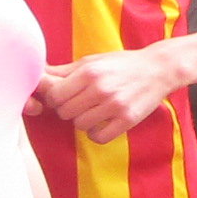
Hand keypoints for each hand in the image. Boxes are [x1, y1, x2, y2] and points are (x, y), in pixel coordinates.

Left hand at [40, 44, 188, 144]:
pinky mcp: (127, 119)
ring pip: (79, 125)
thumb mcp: (93, 61)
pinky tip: (102, 124)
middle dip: (68, 110)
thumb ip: (65, 71)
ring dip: (82, 121)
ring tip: (93, 111)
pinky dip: (96, 133)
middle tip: (80, 104)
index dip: (55, 98)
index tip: (64, 96)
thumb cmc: (121, 64)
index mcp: (89, 72)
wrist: (158, 69)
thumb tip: (38, 75)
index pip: (55, 95)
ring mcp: (114, 105)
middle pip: (64, 112)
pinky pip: (98, 137)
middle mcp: (100, 88)